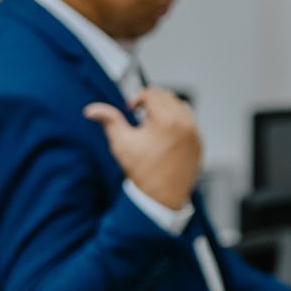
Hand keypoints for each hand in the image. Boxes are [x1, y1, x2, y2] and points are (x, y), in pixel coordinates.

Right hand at [84, 87, 202, 210]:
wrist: (162, 197)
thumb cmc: (142, 171)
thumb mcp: (121, 143)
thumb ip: (109, 121)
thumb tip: (91, 110)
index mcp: (167, 121)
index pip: (153, 94)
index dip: (138, 98)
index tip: (131, 109)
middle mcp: (186, 124)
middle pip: (169, 97)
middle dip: (153, 102)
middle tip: (140, 117)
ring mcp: (195, 134)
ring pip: (182, 107)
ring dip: (166, 109)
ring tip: (152, 125)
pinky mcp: (199, 143)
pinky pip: (190, 122)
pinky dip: (178, 122)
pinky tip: (164, 136)